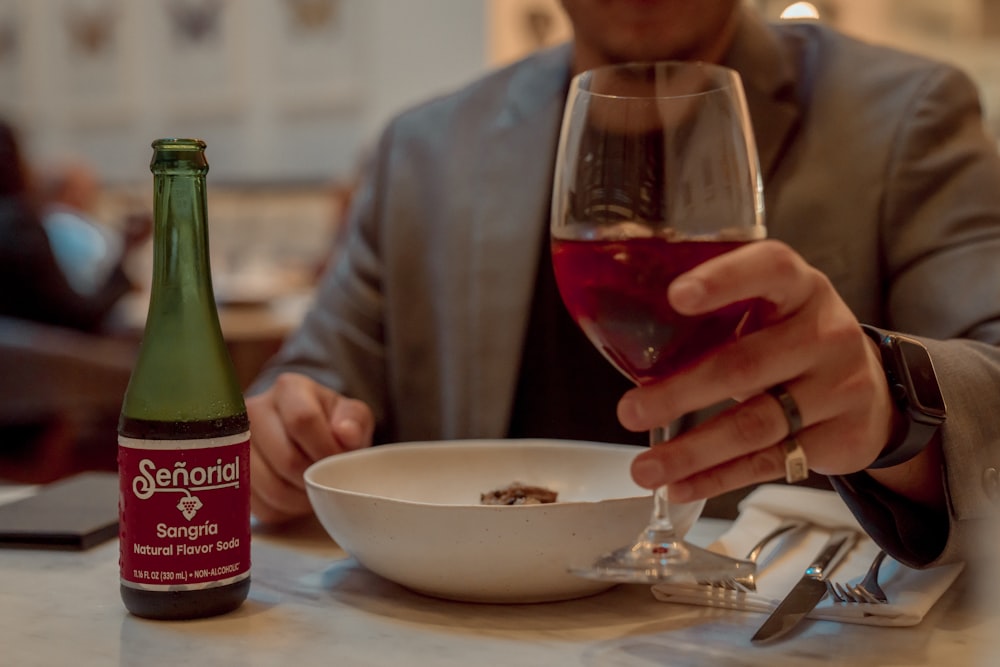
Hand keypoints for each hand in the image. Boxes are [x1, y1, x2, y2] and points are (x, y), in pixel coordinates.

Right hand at [248, 372, 373, 524]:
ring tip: (313, 490)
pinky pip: (260, 506)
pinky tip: (295, 497)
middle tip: (326, 479)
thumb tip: (346, 434)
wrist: (304, 435)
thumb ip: (355, 421)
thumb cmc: (330, 424)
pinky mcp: (230, 476)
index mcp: (289, 389)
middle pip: (286, 459)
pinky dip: (284, 510)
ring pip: (271, 487)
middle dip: (314, 477)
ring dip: (300, 498)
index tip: (337, 460)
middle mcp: (254, 411)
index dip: (325, 449)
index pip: (302, 420)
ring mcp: (234, 443)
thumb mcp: (351, 415)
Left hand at [617, 240, 894, 502]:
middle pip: (747, 365)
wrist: (869, 391)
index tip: (676, 296)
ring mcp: (840, 387)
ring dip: (693, 451)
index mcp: (800, 288)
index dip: (724, 280)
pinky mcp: (840, 438)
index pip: (770, 269)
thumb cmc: (793, 341)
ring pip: (756, 425)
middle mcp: (826, 333)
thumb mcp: (770, 310)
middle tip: (629, 412)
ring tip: (645, 467)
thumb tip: (624, 335)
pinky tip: (680, 486)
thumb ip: (718, 316)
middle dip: (681, 393)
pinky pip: (769, 462)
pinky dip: (718, 478)